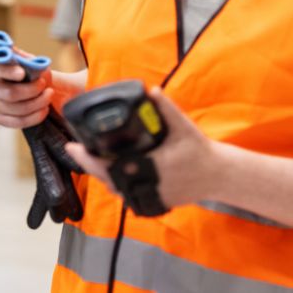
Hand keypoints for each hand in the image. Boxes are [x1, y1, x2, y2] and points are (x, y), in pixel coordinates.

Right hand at [0, 57, 54, 127]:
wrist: (38, 87)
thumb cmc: (33, 71)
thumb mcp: (33, 62)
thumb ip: (29, 62)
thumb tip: (30, 65)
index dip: (8, 72)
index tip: (22, 73)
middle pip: (9, 93)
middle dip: (31, 90)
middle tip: (44, 84)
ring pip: (16, 109)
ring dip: (37, 103)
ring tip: (49, 95)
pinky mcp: (0, 117)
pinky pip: (17, 122)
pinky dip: (34, 117)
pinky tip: (44, 109)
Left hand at [65, 87, 219, 208]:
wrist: (218, 176)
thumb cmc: (199, 150)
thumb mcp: (184, 127)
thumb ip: (167, 109)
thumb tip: (152, 90)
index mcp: (150, 167)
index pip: (110, 167)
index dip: (89, 159)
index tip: (74, 146)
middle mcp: (147, 185)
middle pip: (108, 180)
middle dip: (89, 166)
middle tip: (75, 150)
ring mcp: (151, 197)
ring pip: (117, 191)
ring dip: (101, 176)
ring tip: (87, 159)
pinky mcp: (155, 202)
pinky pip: (128, 197)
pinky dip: (116, 186)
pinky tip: (107, 175)